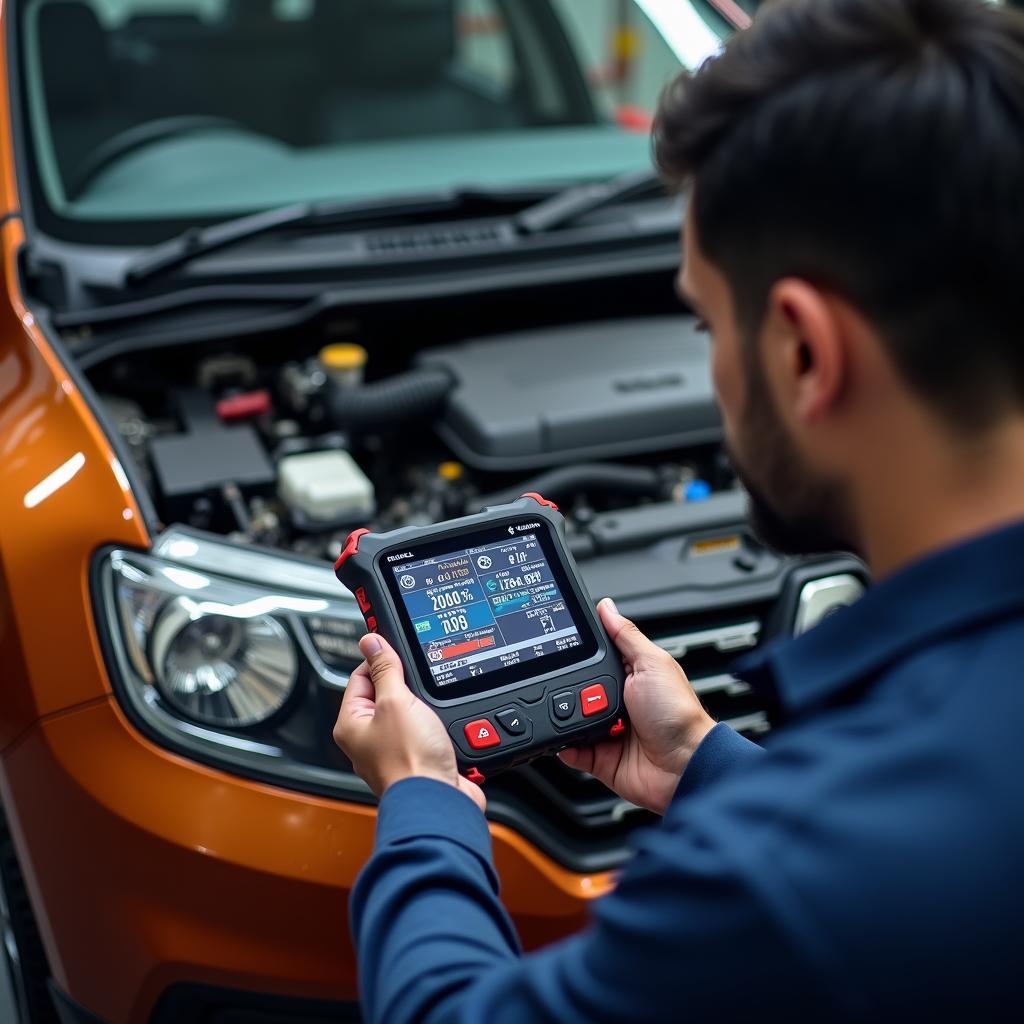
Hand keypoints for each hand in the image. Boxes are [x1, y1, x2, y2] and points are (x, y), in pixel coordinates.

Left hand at [333, 634, 485, 811]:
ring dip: (426, 708)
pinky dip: (438, 727)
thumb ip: (385, 669)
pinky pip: (426, 733)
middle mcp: (368, 740)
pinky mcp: (417, 761)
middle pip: (386, 695)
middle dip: (408, 687)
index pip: (360, 677)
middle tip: (421, 685)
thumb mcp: (396, 701)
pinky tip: (445, 727)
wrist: (438, 801)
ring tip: (434, 712)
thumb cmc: (410, 762)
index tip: (397, 650)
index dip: (381, 661)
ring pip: (410, 714)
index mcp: (351, 725)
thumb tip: (371, 642)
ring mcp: (393, 752)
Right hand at [558, 599, 714, 814]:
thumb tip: (607, 607)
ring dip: (567, 716)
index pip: (595, 658)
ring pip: (570, 717)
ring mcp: (607, 730)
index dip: (579, 653)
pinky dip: (564, 745)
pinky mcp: (599, 757)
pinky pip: (571, 749)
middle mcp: (616, 702)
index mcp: (629, 675)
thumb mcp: (652, 663)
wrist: (683, 765)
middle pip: (577, 688)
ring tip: (580, 713)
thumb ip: (626, 636)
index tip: (560, 646)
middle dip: (572, 688)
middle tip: (583, 690)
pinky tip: (565, 738)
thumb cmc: (678, 714)